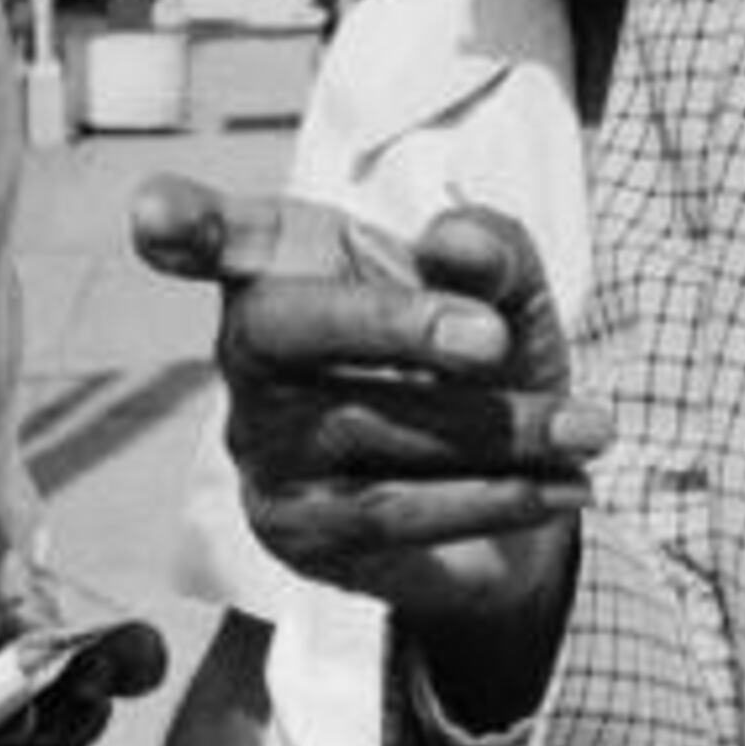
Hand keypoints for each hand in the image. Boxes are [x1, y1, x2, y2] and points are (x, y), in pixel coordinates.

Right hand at [131, 176, 601, 722]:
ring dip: (492, 429)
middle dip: (392, 324)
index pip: (222, 236)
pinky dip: (491, 496)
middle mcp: (251, 352)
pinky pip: (389, 511)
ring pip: (363, 426)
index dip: (187, 225)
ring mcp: (261, 446)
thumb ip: (494, 254)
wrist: (520, 496)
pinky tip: (563, 484)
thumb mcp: (511, 296)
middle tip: (494, 340)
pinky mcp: (293, 531)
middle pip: (281, 326)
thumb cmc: (488, 366)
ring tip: (588, 427)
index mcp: (291, 264)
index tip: (156, 214)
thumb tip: (453, 240)